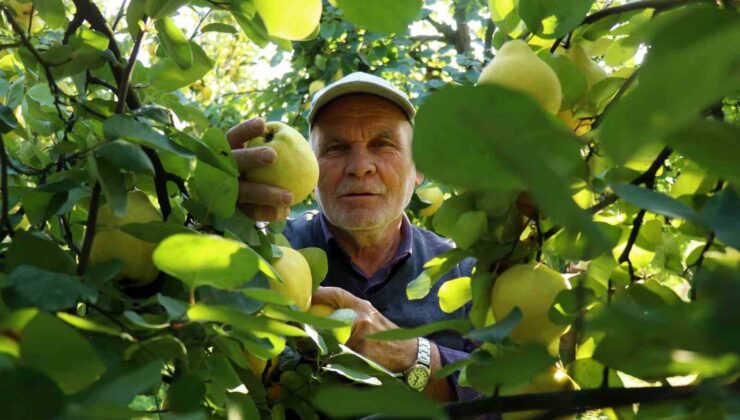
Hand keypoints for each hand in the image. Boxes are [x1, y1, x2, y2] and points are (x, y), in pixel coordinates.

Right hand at [227, 118, 292, 221]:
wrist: (232, 201)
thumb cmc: (253, 172)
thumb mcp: (253, 158)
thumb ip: (267, 148)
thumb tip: (292, 137)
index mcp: (226, 153)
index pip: (232, 137)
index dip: (245, 130)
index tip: (262, 123)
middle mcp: (221, 171)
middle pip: (234, 162)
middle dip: (251, 157)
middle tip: (272, 155)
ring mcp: (225, 193)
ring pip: (244, 192)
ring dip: (266, 194)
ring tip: (289, 197)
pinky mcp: (233, 212)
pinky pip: (251, 213)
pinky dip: (268, 213)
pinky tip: (285, 212)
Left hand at [312, 286, 456, 400]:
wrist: (410, 355)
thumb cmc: (387, 336)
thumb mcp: (371, 317)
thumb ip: (350, 312)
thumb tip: (324, 312)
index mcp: (363, 306)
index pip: (336, 294)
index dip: (319, 293)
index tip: (304, 297)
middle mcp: (361, 317)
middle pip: (327, 319)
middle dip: (314, 325)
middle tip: (302, 329)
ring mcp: (360, 336)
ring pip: (331, 339)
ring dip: (321, 345)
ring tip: (312, 348)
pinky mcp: (361, 354)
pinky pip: (339, 356)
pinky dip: (333, 359)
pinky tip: (329, 363)